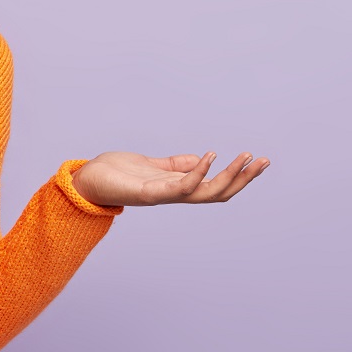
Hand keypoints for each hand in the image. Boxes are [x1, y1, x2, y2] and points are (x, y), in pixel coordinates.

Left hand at [70, 150, 268, 206]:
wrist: (86, 181)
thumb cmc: (115, 174)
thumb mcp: (152, 165)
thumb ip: (174, 165)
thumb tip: (198, 160)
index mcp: (177, 187)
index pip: (216, 186)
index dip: (238, 176)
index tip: (258, 159)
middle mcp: (174, 194)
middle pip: (219, 193)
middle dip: (244, 178)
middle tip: (265, 160)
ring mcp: (163, 195)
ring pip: (206, 192)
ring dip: (230, 176)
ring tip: (247, 157)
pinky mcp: (148, 193)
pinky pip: (180, 186)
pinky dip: (197, 172)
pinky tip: (210, 155)